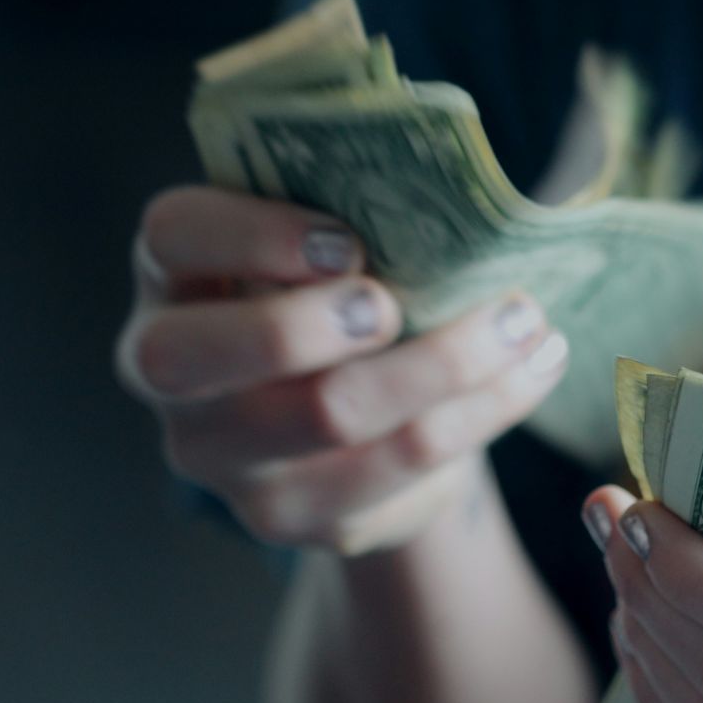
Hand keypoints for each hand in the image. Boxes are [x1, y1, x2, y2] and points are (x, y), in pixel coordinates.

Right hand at [115, 186, 568, 552]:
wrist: (358, 420)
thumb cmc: (342, 293)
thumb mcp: (329, 243)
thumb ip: (355, 208)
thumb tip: (457, 187)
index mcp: (174, 274)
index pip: (172, 237)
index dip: (250, 235)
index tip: (347, 241)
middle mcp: (170, 372)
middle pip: (200, 355)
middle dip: (307, 324)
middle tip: (395, 305)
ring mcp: (225, 457)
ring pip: (327, 415)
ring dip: (444, 362)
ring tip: (524, 320)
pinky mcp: (295, 515)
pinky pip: (399, 465)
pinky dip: (483, 409)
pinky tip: (533, 367)